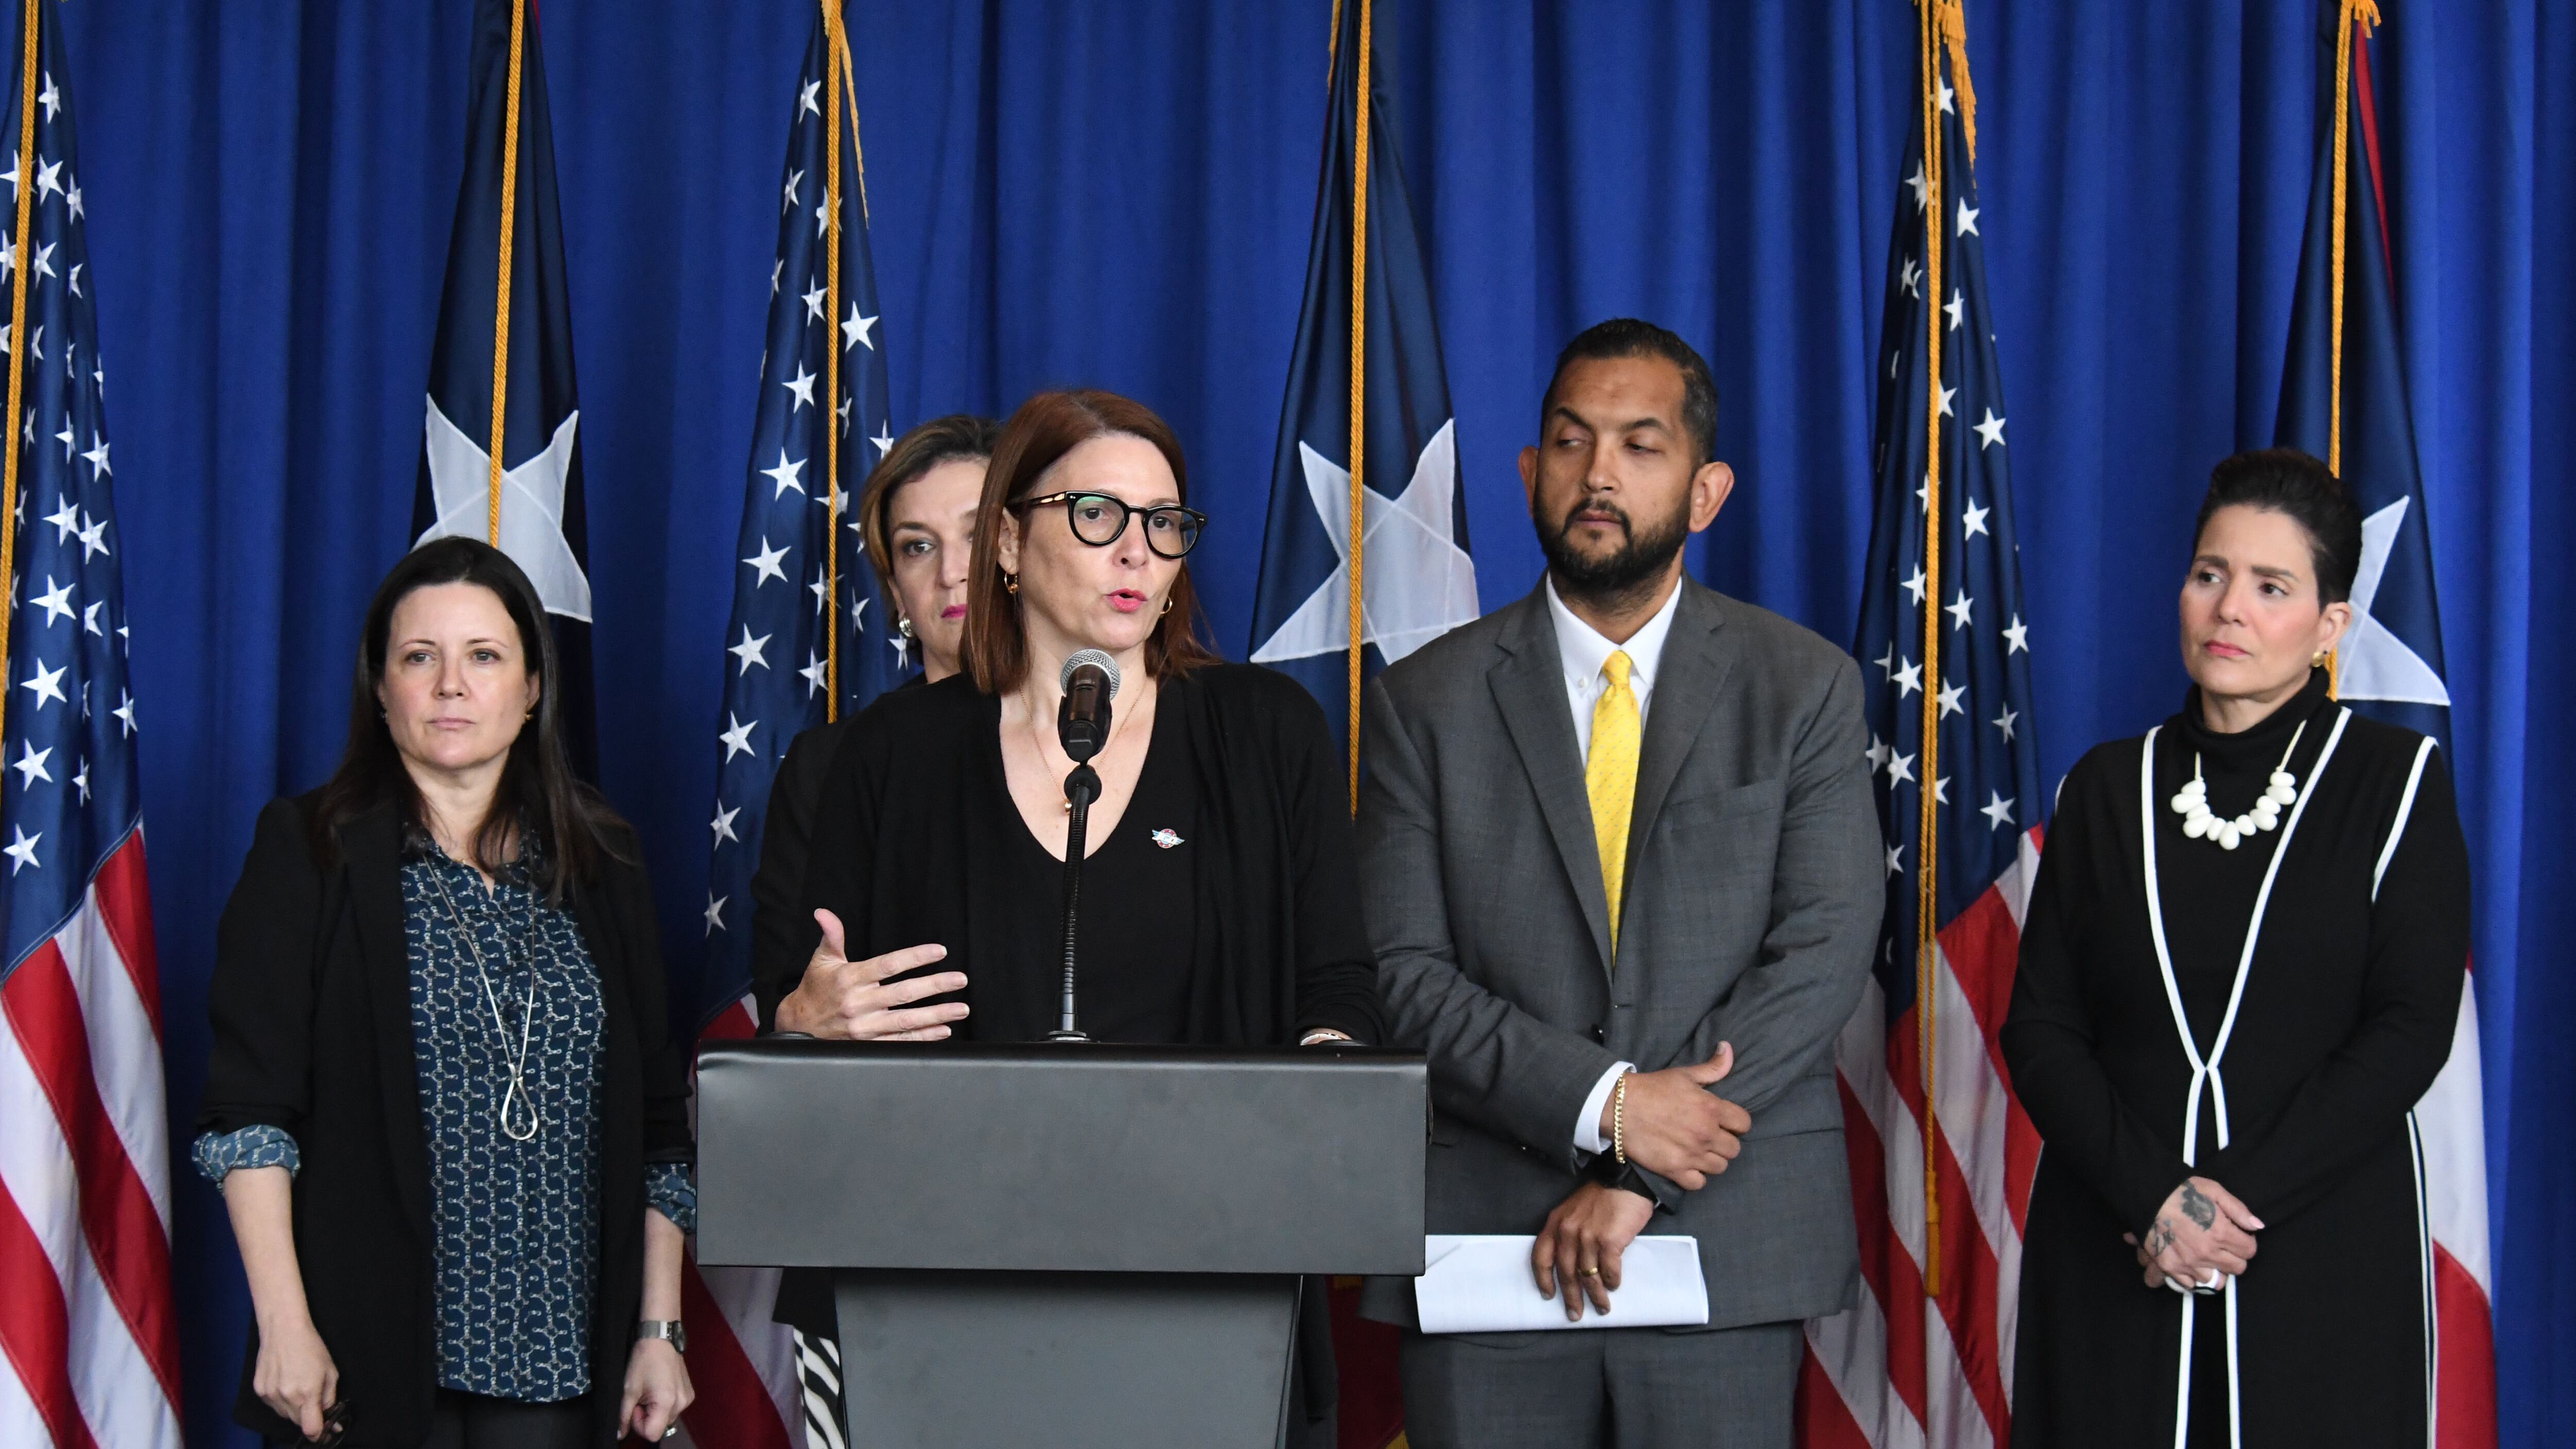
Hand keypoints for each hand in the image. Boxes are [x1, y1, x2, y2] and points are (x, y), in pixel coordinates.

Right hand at [250, 1314, 339, 1441]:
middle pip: (298, 1423)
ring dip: (294, 1409)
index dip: (320, 1434)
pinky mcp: (259, 1390)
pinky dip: (281, 1401)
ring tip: (299, 1386)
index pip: (311, 1429)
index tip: (325, 1431)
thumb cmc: (311, 1347)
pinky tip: (286, 1383)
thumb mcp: (330, 1372)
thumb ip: (330, 1399)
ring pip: (285, 1415)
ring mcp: (270, 1395)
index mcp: (307, 1393)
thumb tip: (332, 1421)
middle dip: (308, 1417)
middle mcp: (287, 1397)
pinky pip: (273, 1405)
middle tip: (314, 1402)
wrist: (283, 1330)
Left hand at [620, 1338, 693, 1441]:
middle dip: (647, 1417)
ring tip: (650, 1391)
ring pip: (667, 1418)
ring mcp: (687, 1398)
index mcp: (667, 1403)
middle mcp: (681, 1404)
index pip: (652, 1433)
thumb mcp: (629, 1389)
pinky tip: (660, 1388)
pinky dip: (665, 1404)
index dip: (639, 1425)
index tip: (635, 1407)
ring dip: (655, 1411)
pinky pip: (674, 1408)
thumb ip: (624, 1415)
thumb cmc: (643, 1361)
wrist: (660, 1338)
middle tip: (641, 1397)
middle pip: (660, 1426)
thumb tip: (619, 1434)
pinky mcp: (689, 1393)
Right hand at [775, 910, 969, 1039]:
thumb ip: (831, 935)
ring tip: (961, 1009)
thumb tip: (824, 913)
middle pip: (903, 993)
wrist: (798, 1025)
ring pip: (906, 1021)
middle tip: (959, 979)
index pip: (888, 965)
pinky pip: (900, 1042)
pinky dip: (923, 1037)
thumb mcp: (822, 959)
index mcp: (850, 978)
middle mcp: (858, 1003)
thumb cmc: (815, 988)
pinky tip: (943, 1030)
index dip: (915, 957)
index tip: (939, 952)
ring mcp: (864, 1027)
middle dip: (935, 986)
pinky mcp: (867, 1045)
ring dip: (936, 1015)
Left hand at [1530, 1181, 1656, 1321]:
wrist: (1625, 1177)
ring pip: (1587, 1276)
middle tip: (1575, 1314)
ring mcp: (1588, 1236)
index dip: (1543, 1279)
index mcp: (1556, 1223)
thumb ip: (1569, 1232)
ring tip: (1601, 1308)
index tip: (1548, 1295)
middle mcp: (1568, 1231)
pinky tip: (1614, 1285)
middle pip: (1565, 1273)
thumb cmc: (1603, 1195)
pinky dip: (1611, 1281)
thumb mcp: (1574, 1209)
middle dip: (1570, 1298)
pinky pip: (1608, 1270)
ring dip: (1595, 1296)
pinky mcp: (1609, 1241)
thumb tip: (1573, 1264)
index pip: (1541, 1257)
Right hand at [1599, 1043, 1750, 1189]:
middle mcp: (1706, 1134)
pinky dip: (1695, 1177)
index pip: (1744, 1124)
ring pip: (1720, 1167)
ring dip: (1712, 1160)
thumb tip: (1728, 1048)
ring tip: (1699, 1151)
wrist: (1619, 1106)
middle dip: (1725, 1142)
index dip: (1736, 1123)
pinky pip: (1699, 1183)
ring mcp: (1691, 1155)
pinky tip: (1687, 1165)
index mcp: (1711, 1108)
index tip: (1725, 1122)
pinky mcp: (1675, 1170)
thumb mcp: (1684, 1074)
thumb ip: (1713, 1067)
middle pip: (1734, 1149)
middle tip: (1710, 1137)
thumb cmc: (1652, 1088)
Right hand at [2131, 1176, 2262, 1290]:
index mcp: (2221, 1232)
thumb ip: (2238, 1209)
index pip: (2250, 1251)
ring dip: (2215, 1269)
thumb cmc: (2181, 1191)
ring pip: (2216, 1281)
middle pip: (2237, 1268)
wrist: (2145, 1196)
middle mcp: (2207, 1253)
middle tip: (2224, 1245)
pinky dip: (2193, 1277)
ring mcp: (2188, 1263)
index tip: (2238, 1235)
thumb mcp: (2213, 1190)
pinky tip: (2190, 1263)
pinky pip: (2190, 1284)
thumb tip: (2257, 1226)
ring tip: (2207, 1257)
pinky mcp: (2170, 1267)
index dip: (2246, 1242)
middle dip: (2235, 1257)